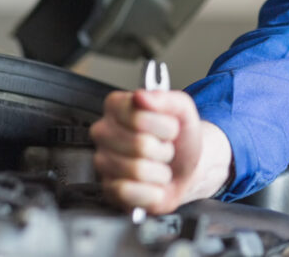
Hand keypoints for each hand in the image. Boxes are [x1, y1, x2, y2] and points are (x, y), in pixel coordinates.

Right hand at [90, 88, 232, 214]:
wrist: (186, 168)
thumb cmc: (179, 138)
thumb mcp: (183, 111)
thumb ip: (167, 99)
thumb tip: (141, 96)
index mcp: (118, 106)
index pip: (137, 117)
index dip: (164, 126)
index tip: (170, 127)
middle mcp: (104, 132)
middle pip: (139, 145)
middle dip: (163, 150)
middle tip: (164, 147)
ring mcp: (103, 161)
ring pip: (136, 170)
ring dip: (160, 171)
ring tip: (158, 164)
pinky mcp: (107, 188)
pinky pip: (129, 192)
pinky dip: (151, 191)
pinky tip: (151, 183)